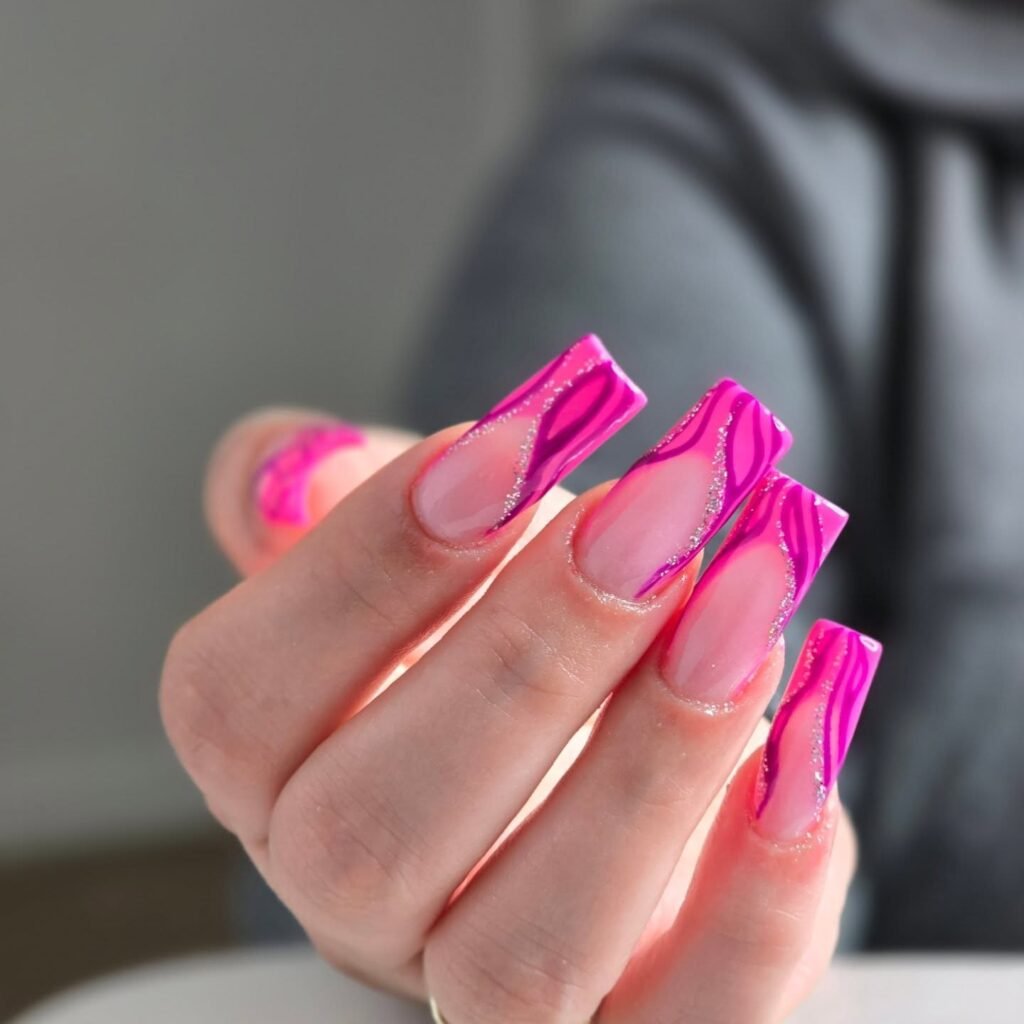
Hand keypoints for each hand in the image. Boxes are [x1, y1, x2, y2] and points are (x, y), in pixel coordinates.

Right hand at [161, 341, 876, 1022]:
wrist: (620, 730)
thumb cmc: (514, 618)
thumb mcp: (432, 528)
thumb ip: (348, 492)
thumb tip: (293, 471)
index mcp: (277, 774)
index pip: (238, 703)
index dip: (366, 567)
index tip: (506, 443)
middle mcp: (357, 905)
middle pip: (371, 838)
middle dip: (526, 656)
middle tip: (654, 515)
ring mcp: (489, 997)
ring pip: (519, 961)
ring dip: (651, 764)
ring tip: (745, 605)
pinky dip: (760, 896)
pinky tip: (806, 747)